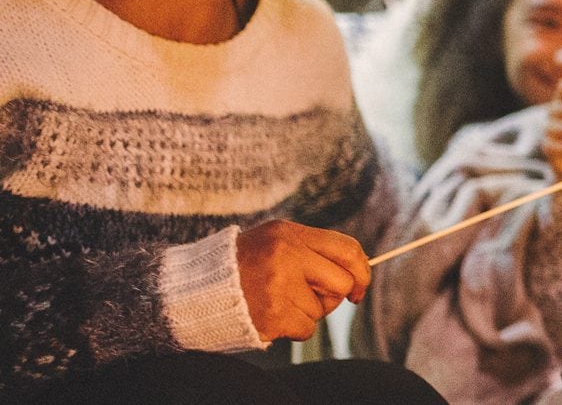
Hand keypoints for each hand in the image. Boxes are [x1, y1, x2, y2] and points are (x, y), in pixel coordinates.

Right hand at [235, 220, 369, 341]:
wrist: (196, 291)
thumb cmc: (243, 266)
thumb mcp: (275, 242)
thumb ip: (313, 251)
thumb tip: (358, 273)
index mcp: (289, 234)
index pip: (347, 249)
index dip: (362, 271)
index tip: (360, 287)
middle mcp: (286, 256)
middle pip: (342, 283)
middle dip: (333, 296)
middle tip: (311, 297)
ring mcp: (279, 285)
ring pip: (322, 309)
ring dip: (306, 312)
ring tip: (278, 301)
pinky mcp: (274, 314)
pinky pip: (307, 329)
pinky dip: (295, 328)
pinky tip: (273, 315)